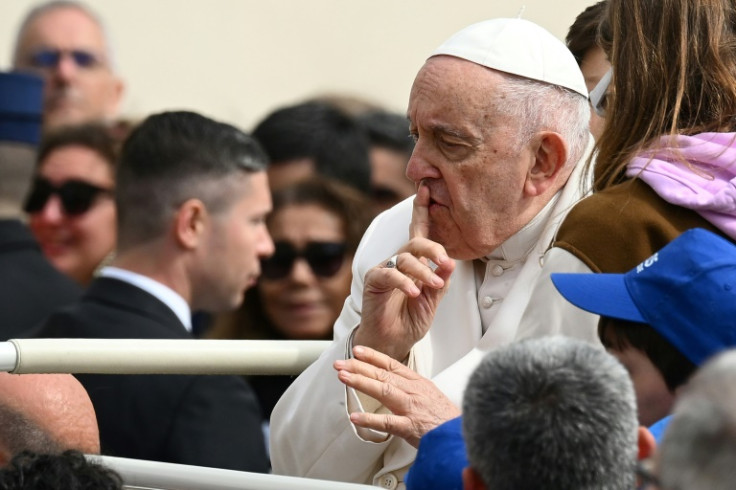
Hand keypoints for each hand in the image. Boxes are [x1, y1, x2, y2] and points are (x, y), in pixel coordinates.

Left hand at [334, 346, 459, 447]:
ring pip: (383, 390)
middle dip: (359, 367)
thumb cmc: (445, 419)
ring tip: (344, 378)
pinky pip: (387, 422)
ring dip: (361, 383)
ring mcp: (411, 408)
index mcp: (417, 383)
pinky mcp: (410, 427)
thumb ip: (410, 387)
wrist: (460, 436)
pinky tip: (355, 417)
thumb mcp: (429, 395)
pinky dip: (370, 419)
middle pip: (382, 374)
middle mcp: (413, 391)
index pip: (392, 364)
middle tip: (340, 364)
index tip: (357, 351)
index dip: (373, 356)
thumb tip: (393, 382)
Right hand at [354, 183, 455, 360]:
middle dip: (433, 248)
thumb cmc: (410, 320)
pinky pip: (389, 274)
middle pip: (415, 242)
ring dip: (423, 271)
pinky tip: (414, 292)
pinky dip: (403, 282)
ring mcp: (386, 269)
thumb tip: (451, 262)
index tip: (426, 190)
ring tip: (435, 286)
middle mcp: (400, 262)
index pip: (420, 233)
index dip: (422, 212)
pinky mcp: (373, 281)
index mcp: (415, 263)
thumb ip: (440, 280)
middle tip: (445, 261)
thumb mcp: (433, 301)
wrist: (392, 343)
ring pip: (405, 257)